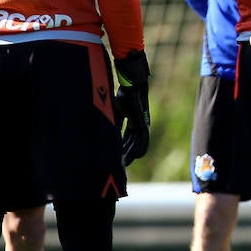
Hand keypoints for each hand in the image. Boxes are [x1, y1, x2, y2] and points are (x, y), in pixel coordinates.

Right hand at [113, 50, 150, 165]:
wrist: (132, 84)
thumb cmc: (125, 94)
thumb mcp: (117, 111)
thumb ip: (115, 121)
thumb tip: (108, 132)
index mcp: (133, 122)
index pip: (128, 139)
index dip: (123, 149)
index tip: (117, 158)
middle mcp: (139, 124)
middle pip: (133, 143)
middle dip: (126, 155)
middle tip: (120, 166)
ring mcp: (142, 123)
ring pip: (138, 143)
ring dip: (131, 153)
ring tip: (125, 164)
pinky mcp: (143, 121)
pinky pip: (142, 137)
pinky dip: (139, 147)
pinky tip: (136, 155)